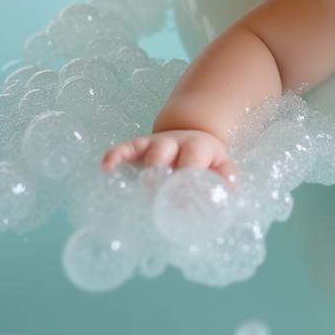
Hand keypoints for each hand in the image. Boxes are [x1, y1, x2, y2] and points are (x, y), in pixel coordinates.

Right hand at [101, 129, 237, 185]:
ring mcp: (156, 143)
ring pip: (149, 149)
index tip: (185, 201)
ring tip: (144, 186)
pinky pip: (125, 148)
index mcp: (198, 148)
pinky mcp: (139, 146)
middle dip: (163, 172)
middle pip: (167, 151)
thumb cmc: (206, 158)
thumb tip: (228, 193)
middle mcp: (176, 143)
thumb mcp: (221, 164)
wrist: (192, 133)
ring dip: (146, 166)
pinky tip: (106, 168)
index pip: (194, 158)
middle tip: (161, 198)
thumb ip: (226, 178)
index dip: (189, 176)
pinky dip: (115, 155)